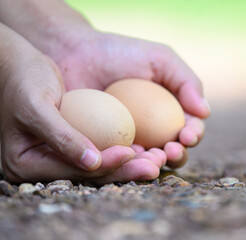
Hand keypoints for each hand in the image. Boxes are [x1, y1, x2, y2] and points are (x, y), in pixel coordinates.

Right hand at [0, 24, 138, 182]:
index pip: (73, 171)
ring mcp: (59, 156)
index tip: (131, 153)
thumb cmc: (22, 80)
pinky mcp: (73, 143)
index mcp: (25, 165)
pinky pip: (101, 150)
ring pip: (99, 166)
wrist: (18, 63)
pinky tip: (147, 148)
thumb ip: (61, 137)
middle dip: (124, 171)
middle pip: (89, 175)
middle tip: (153, 168)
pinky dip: (122, 149)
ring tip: (158, 161)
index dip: (105, 165)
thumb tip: (92, 163)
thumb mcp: (36, 106)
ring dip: (129, 164)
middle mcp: (43, 166)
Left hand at [51, 31, 210, 183]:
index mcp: (170, 111)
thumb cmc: (120, 53)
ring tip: (155, 157)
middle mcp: (154, 129)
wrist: (76, 54)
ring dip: (157, 164)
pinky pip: (121, 161)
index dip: (194, 135)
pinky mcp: (107, 148)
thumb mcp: (160, 59)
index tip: (187, 134)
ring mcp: (130, 140)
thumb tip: (205, 112)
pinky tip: (129, 158)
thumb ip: (186, 81)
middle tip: (171, 150)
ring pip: (150, 161)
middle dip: (178, 155)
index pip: (190, 129)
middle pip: (174, 150)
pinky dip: (128, 164)